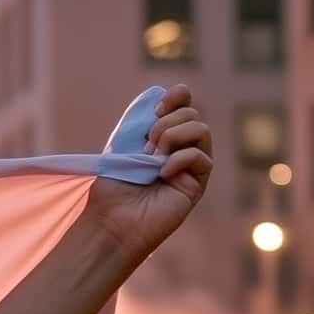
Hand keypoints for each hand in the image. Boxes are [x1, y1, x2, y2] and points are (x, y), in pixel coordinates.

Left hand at [86, 85, 210, 260]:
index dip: (176, 96)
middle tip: (146, 145)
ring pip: (201, 129)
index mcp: (161, 135)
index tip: (156, 108)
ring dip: (173, 136)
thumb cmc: (112, 187)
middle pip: (192, 113)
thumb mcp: (123, 144)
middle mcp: (178, 148)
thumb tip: (159, 92)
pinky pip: (201, 157)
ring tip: (152, 157)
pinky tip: (163, 173)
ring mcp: (189, 166)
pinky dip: (181, 158)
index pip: (183, 102)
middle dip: (166, 123)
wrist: (112, 221)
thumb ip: (141, 118)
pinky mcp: (197, 184)